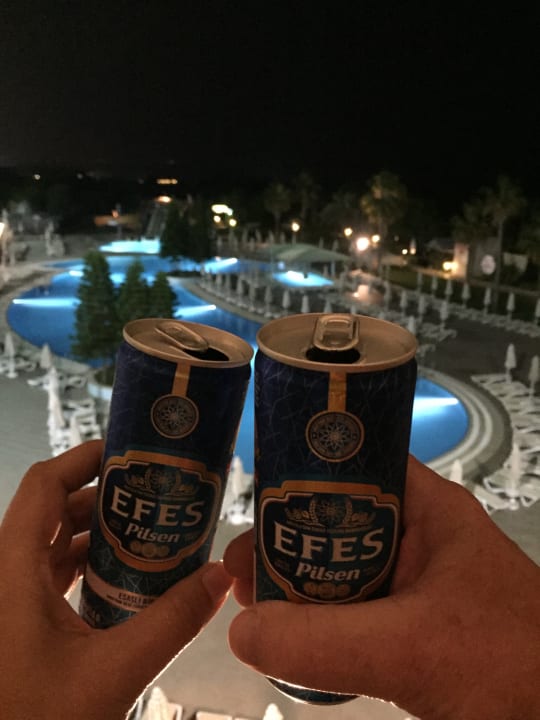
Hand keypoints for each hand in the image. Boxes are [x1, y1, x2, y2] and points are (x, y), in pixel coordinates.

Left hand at [0, 440, 231, 719]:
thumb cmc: (37, 718)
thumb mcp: (112, 672)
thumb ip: (171, 623)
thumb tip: (222, 577)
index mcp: (12, 570)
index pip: (43, 485)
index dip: (84, 458)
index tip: (132, 452)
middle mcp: (6, 575)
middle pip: (53, 512)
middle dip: (106, 499)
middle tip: (158, 496)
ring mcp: (10, 602)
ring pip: (53, 547)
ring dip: (99, 536)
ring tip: (152, 534)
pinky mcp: (18, 626)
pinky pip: (52, 578)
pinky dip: (88, 569)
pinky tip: (128, 583)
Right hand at [224, 455, 539, 719]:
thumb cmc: (512, 667)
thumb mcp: (413, 648)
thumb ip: (324, 641)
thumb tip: (241, 631)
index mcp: (428, 510)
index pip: (357, 462)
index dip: (303, 474)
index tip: (255, 504)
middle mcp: (420, 536)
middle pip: (339, 519)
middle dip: (286, 539)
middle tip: (239, 570)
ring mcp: (419, 582)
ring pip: (344, 567)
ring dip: (298, 582)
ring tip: (250, 602)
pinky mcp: (417, 624)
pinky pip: (357, 609)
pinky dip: (321, 618)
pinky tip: (290, 634)